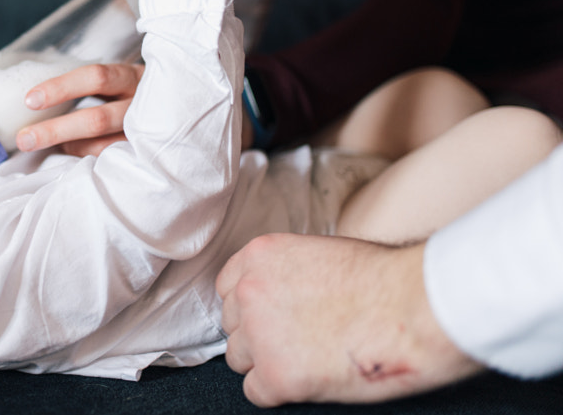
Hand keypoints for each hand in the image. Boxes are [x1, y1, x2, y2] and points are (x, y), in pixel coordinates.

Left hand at [16, 62, 144, 155]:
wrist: (188, 110)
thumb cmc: (138, 95)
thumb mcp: (121, 81)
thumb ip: (92, 87)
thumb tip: (37, 99)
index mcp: (132, 77)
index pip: (96, 77)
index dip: (61, 88)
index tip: (30, 100)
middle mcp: (144, 104)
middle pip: (97, 119)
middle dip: (56, 130)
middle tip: (25, 139)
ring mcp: (151, 134)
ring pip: (106, 147)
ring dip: (72, 150)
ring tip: (48, 149)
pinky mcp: (152, 157)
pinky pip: (116, 164)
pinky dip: (90, 161)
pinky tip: (75, 158)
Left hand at [216, 234, 481, 406]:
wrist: (415, 308)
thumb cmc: (384, 279)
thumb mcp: (321, 253)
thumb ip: (287, 271)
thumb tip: (281, 292)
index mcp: (259, 256)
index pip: (229, 287)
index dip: (252, 306)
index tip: (274, 316)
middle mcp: (250, 291)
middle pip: (233, 324)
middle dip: (259, 334)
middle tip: (298, 340)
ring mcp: (259, 334)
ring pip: (239, 358)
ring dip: (266, 362)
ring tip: (307, 359)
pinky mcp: (276, 375)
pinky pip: (255, 392)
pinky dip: (278, 392)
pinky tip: (308, 380)